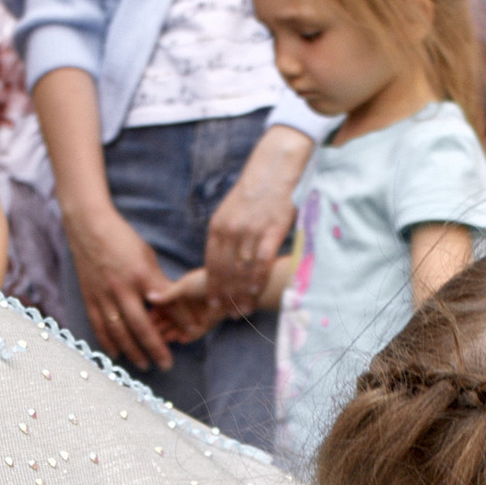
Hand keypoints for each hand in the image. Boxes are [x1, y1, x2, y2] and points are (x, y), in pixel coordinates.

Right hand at [63, 199, 176, 369]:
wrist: (88, 227)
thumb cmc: (122, 240)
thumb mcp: (147, 257)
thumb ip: (159, 281)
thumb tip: (177, 303)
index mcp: (140, 274)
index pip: (166, 302)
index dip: (182, 319)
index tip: (194, 332)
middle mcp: (121, 288)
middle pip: (140, 325)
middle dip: (155, 347)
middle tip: (167, 364)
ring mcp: (103, 295)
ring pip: (119, 330)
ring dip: (133, 350)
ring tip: (145, 364)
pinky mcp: (89, 298)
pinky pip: (99, 325)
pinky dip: (108, 342)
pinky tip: (117, 354)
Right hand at [146, 266, 220, 345]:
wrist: (229, 286)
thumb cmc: (205, 281)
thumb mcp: (183, 286)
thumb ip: (166, 294)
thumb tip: (148, 297)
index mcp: (178, 296)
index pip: (161, 309)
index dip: (152, 315)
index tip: (143, 320)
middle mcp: (185, 308)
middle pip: (168, 322)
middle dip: (158, 328)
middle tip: (148, 334)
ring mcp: (195, 318)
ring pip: (178, 330)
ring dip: (169, 335)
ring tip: (160, 340)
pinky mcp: (205, 326)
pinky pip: (193, 335)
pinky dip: (186, 337)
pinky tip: (179, 340)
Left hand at [201, 143, 302, 319]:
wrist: (274, 170)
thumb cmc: (255, 193)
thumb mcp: (231, 212)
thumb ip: (226, 235)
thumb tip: (225, 260)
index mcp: (218, 227)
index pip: (211, 263)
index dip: (212, 285)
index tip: (212, 303)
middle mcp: (230, 231)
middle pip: (224, 271)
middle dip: (224, 295)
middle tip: (226, 314)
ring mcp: (249, 232)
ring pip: (241, 270)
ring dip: (240, 294)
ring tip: (241, 310)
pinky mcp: (270, 232)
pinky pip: (260, 262)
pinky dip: (257, 280)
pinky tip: (255, 293)